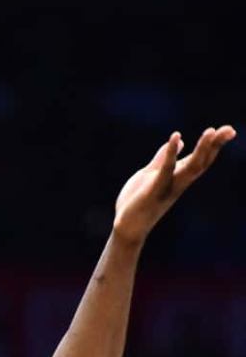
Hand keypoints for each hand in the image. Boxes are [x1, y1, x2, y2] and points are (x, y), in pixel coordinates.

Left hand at [113, 126, 235, 245]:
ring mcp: (168, 187)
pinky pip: (166, 170)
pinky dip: (171, 153)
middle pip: (202, 162)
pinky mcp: (154, 190)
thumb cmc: (136, 202)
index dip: (214, 145)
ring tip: (211, 131)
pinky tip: (176, 137)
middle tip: (230, 129)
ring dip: (202, 149)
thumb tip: (180, 141)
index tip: (228, 130)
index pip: (201, 159)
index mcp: (177, 177)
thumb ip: (162, 158)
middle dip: (216, 146)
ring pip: (191, 167)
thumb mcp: (149, 174)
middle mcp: (178, 183)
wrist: (125, 227)